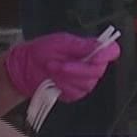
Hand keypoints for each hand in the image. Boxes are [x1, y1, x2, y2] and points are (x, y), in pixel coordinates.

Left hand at [4, 32, 120, 101]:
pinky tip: (53, 80)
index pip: (111, 51)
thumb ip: (81, 45)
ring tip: (52, 69)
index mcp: (91, 49)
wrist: (25, 67)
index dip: (106, 54)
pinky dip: (62, 87)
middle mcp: (91, 66)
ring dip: (66, 77)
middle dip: (76, 68)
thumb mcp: (60, 42)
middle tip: (59, 64)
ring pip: (86, 84)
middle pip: (98, 71)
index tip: (94, 55)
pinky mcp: (76, 93)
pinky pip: (76, 93)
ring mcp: (84, 81)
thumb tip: (100, 45)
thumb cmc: (41, 51)